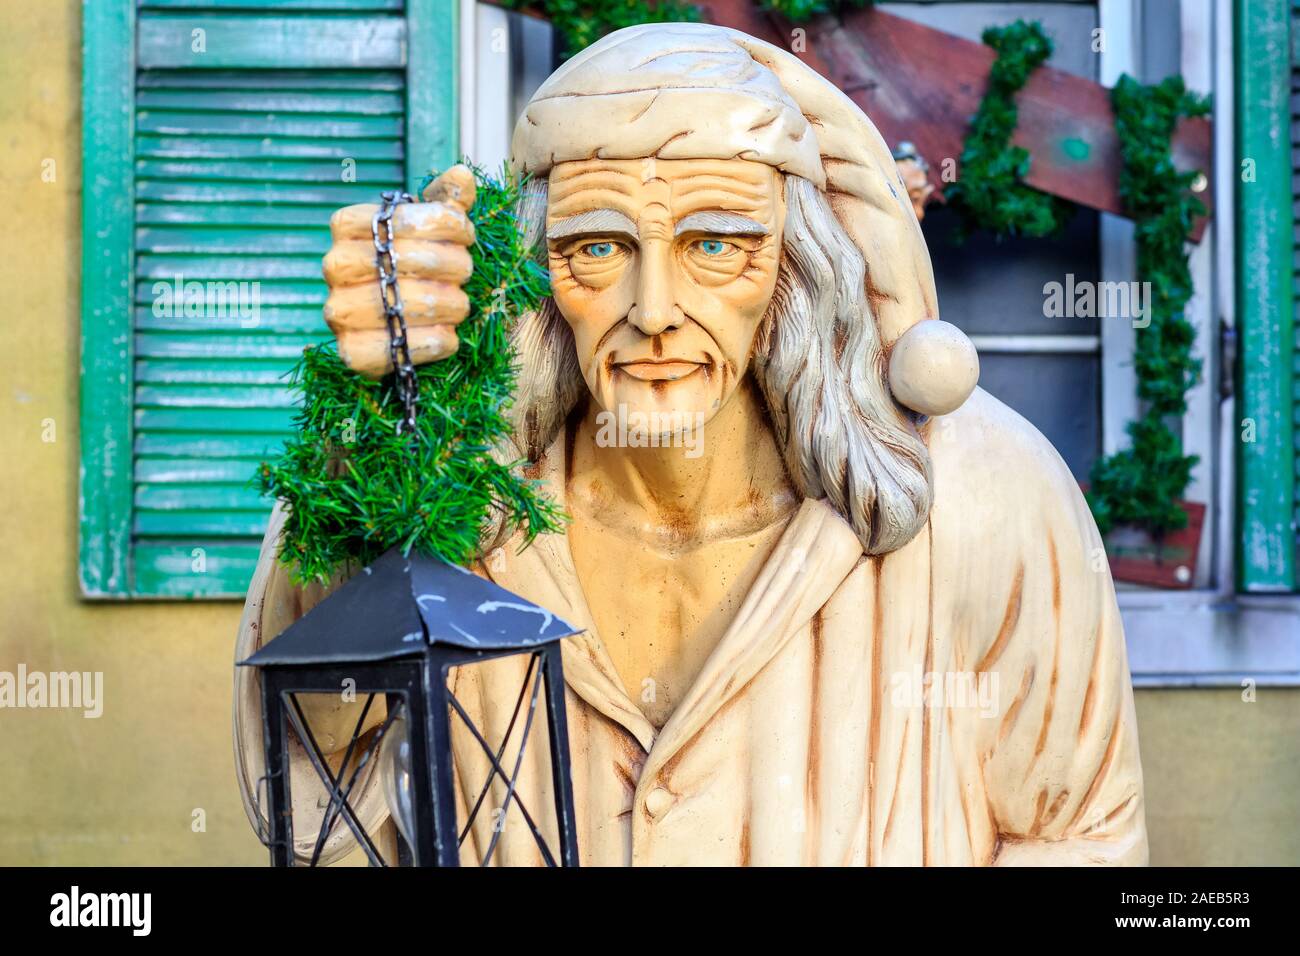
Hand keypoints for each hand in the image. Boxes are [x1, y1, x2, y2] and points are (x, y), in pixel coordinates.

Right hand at [322, 165, 476, 377]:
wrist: (398, 325)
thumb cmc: (419, 268)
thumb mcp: (432, 230)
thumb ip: (447, 202)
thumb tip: (463, 175)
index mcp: (347, 225)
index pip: (405, 218)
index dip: (449, 226)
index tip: (467, 236)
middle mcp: (335, 265)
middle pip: (412, 259)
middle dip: (455, 266)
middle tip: (465, 274)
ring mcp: (339, 311)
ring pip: (412, 303)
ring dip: (452, 304)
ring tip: (460, 304)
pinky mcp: (353, 353)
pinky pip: (406, 346)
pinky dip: (437, 341)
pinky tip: (448, 334)